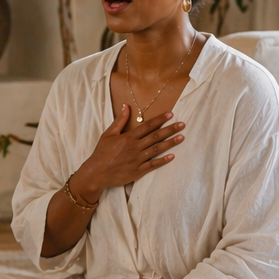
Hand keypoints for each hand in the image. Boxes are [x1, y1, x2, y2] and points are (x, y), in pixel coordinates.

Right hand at [70, 105, 184, 200]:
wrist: (96, 172)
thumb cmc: (101, 152)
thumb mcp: (108, 134)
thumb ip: (120, 120)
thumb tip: (126, 106)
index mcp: (128, 137)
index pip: (147, 126)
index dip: (159, 120)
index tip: (170, 114)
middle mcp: (135, 147)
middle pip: (155, 136)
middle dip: (170, 130)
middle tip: (182, 124)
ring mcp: (137, 160)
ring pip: (157, 149)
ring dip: (170, 143)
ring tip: (181, 137)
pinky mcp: (138, 171)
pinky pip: (153, 165)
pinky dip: (162, 161)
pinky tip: (172, 156)